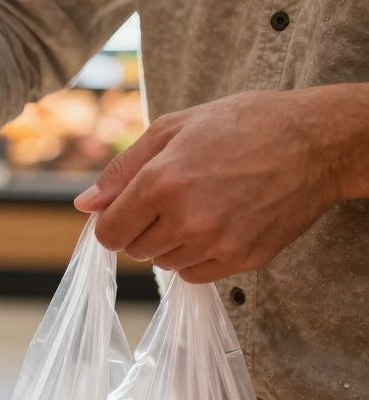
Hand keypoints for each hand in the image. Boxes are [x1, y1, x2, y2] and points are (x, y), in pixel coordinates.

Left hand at [74, 89, 344, 282]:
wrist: (315, 142)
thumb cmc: (242, 125)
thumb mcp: (173, 128)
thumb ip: (122, 169)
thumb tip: (84, 205)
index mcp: (161, 182)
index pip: (109, 233)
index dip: (111, 223)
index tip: (126, 211)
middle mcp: (186, 218)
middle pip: (135, 251)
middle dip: (141, 229)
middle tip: (170, 200)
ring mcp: (217, 242)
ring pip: (164, 263)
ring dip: (170, 243)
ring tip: (198, 207)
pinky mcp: (244, 259)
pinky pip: (195, 275)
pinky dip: (196, 257)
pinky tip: (215, 226)